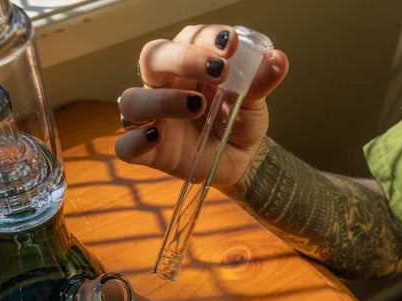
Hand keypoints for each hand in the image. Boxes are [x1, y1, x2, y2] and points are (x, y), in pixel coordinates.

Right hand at [115, 24, 288, 187]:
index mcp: (189, 65)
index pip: (187, 38)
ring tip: (197, 106)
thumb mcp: (254, 102)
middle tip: (217, 70)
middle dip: (182, 59)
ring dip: (162, 100)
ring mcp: (152, 118)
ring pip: (132, 100)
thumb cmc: (238, 122)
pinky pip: (124, 146)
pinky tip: (157, 137)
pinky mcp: (147, 150)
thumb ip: (259, 81)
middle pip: (152, 58)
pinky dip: (135, 141)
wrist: (240, 161)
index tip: (231, 44)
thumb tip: (277, 60)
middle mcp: (165, 85)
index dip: (206, 38)